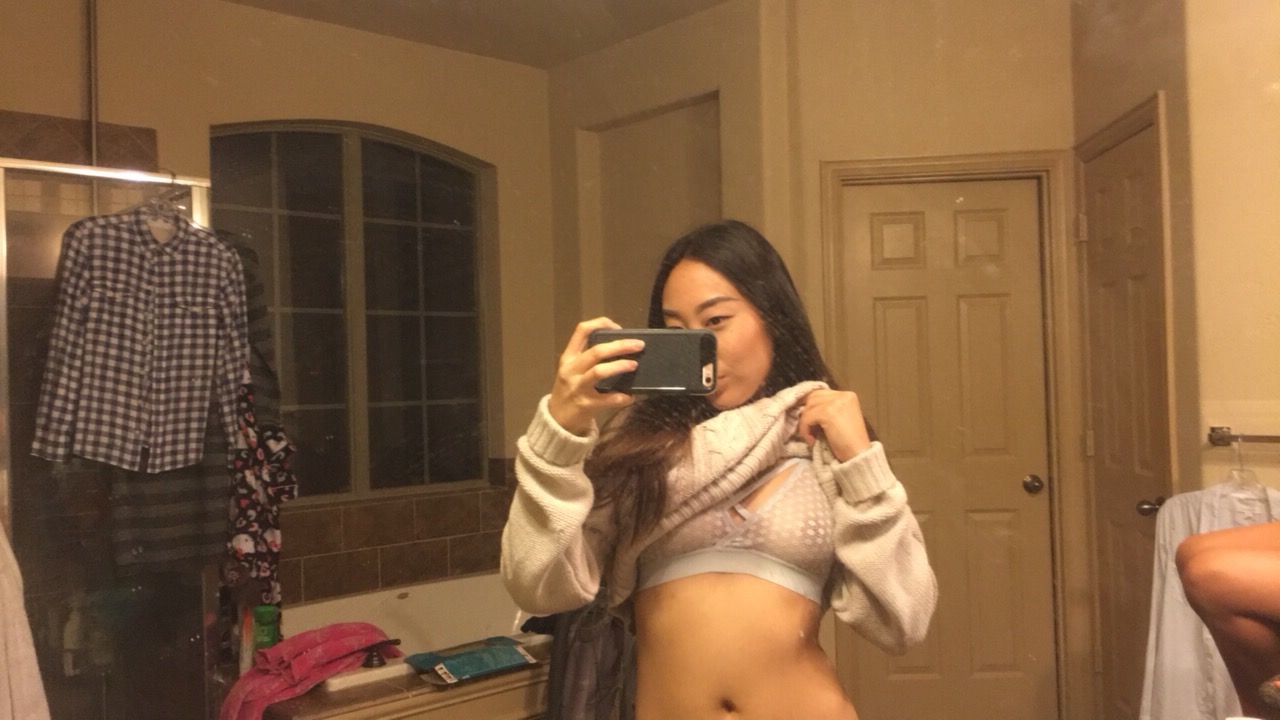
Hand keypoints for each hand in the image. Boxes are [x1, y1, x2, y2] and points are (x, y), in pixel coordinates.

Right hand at [546, 317, 644, 435]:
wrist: (556, 419)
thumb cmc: (569, 390)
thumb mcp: (572, 370)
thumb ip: (588, 359)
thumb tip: (620, 348)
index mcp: (569, 357)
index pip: (582, 330)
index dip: (601, 324)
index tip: (618, 328)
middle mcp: (571, 370)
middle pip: (596, 351)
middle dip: (620, 346)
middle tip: (638, 345)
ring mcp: (577, 387)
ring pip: (599, 371)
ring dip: (619, 366)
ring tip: (634, 365)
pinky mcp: (585, 405)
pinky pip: (607, 400)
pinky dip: (621, 397)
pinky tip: (630, 396)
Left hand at [797, 389, 872, 462]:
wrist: (858, 455)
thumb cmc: (849, 442)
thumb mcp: (840, 419)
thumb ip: (828, 409)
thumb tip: (806, 408)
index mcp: (848, 395)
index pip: (821, 394)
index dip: (812, 408)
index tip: (810, 422)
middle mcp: (843, 395)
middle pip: (813, 397)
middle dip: (808, 413)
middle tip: (810, 430)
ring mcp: (836, 402)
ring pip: (808, 407)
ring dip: (806, 423)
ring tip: (812, 437)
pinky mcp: (828, 412)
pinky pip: (807, 418)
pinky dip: (805, 430)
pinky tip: (812, 441)